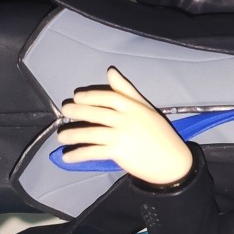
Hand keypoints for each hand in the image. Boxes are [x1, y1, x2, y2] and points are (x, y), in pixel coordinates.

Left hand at [57, 67, 192, 184]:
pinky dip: (78, 154)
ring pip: (91, 133)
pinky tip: (68, 157)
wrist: (172, 161)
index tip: (77, 97)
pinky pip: (93, 151)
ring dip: (73, 134)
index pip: (109, 97)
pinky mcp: (118, 152)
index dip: (91, 96)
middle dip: (77, 112)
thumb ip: (126, 90)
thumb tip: (110, 71)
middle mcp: (126, 119)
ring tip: (61, 137)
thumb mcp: (145, 108)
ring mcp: (121, 135)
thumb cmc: (160, 134)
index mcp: (133, 107)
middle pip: (96, 113)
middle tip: (64, 112)